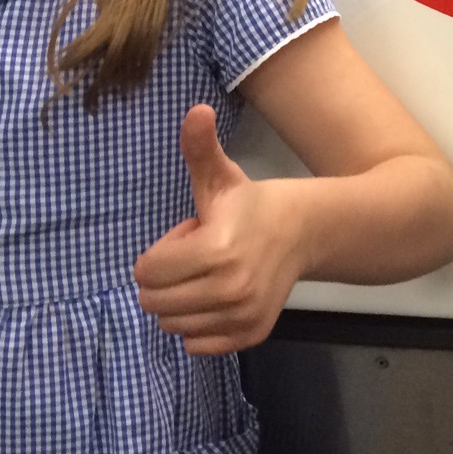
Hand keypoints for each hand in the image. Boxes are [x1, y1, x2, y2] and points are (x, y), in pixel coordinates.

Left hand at [133, 104, 303, 354]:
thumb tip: (196, 109)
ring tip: (211, 273)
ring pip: (172, 325)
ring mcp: (242, 315)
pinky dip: (199, 324)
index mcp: (215, 250)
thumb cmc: (253, 204)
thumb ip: (200, 147)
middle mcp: (229, 289)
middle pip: (154, 302)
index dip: (163, 249)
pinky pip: (197, 344)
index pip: (146, 271)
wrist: (306, 230)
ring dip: (183, 299)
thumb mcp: (222, 176)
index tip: (192, 233)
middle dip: (168, 276)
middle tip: (199, 255)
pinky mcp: (251, 334)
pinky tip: (220, 295)